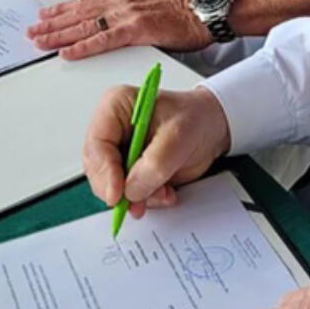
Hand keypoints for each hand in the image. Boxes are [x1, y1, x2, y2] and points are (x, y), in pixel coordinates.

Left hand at [27, 0, 211, 59]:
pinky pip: (103, 39)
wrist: (208, 9)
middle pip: (79, 13)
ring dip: (59, 34)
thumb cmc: (188, 12)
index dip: (63, 11)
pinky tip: (67, 52)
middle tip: (31, 31)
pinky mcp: (137, 29)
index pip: (87, 4)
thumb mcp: (153, 8)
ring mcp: (128, 15)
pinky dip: (82, 46)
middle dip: (53, 23)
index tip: (45, 16)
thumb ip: (134, 15)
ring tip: (39, 41)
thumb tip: (120, 28)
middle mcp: (122, 2)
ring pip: (85, 25)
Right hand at [82, 84, 229, 214]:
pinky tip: (164, 192)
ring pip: (111, 185)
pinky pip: (127, 193)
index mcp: (116, 107)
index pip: (96, 144)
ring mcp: (119, 151)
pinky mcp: (129, 169)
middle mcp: (112, 129)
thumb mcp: (178, 137)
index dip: (104, 172)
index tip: (117, 193)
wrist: (212, 128)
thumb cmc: (195, 118)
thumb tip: (130, 191)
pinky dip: (145, 198)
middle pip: (98, 169)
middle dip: (121, 189)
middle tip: (139, 201)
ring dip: (137, 196)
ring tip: (162, 191)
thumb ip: (153, 165)